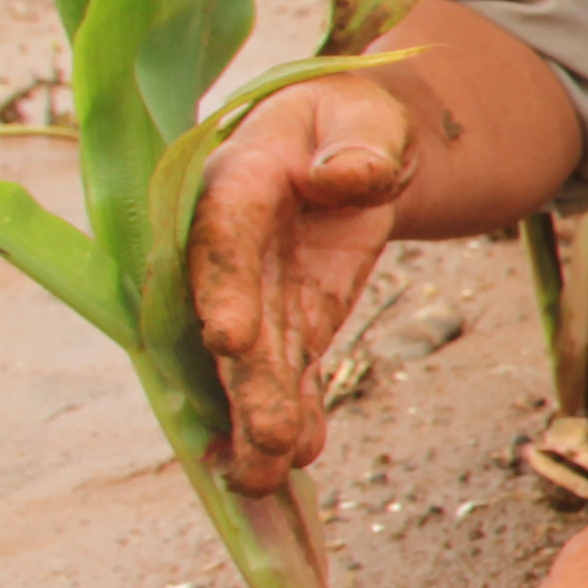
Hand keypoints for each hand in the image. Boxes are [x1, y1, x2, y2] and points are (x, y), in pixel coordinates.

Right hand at [191, 72, 419, 493]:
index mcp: (236, 181)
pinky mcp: (291, 323)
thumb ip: (359, 142)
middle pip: (233, 317)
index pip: (223, 236)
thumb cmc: (352, 119)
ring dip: (259, 418)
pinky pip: (291, 374)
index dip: (222, 287)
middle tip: (260, 440)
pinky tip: (297, 461)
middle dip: (245, 382)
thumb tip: (347, 178)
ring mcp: (257, 292)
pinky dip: (295, 415)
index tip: (228, 339)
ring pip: (254, 362)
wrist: (355, 148)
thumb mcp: (365, 111)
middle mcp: (230, 248)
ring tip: (265, 476)